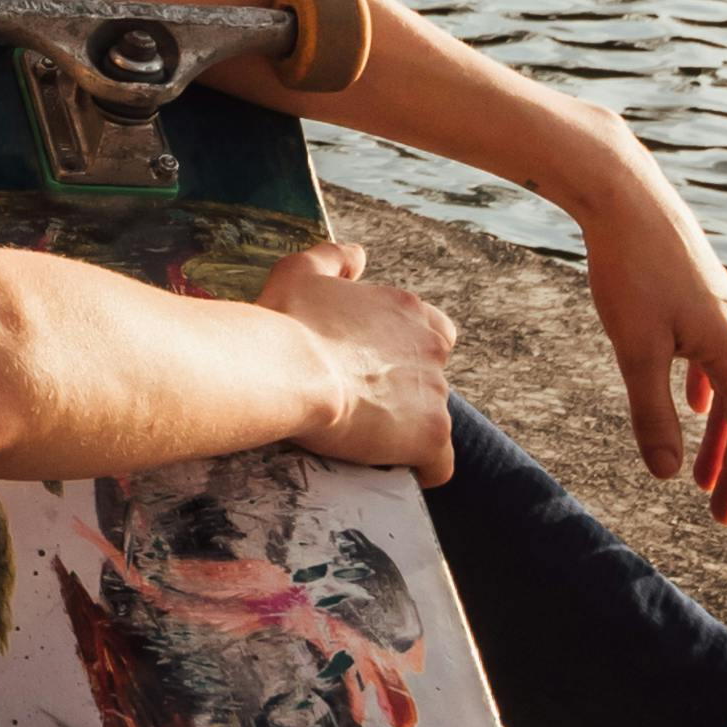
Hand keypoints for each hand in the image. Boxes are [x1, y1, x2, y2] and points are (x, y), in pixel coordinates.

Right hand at [267, 243, 458, 482]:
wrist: (288, 369)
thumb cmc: (286, 320)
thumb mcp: (301, 271)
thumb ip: (333, 258)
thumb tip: (358, 256)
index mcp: (406, 310)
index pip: (432, 331)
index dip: (404, 354)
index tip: (371, 370)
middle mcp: (431, 346)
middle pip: (432, 378)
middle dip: (403, 393)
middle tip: (358, 406)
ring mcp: (435, 391)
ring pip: (432, 419)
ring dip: (404, 430)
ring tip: (361, 441)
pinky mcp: (431, 433)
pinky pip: (439, 463)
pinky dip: (421, 469)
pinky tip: (392, 471)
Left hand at [575, 152, 726, 526]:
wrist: (626, 196)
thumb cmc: (630, 269)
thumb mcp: (635, 349)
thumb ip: (652, 414)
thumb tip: (668, 476)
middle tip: (724, 518)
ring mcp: (726, 317)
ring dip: (722, 440)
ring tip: (704, 481)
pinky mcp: (706, 302)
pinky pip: (718, 365)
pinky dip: (710, 400)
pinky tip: (696, 412)